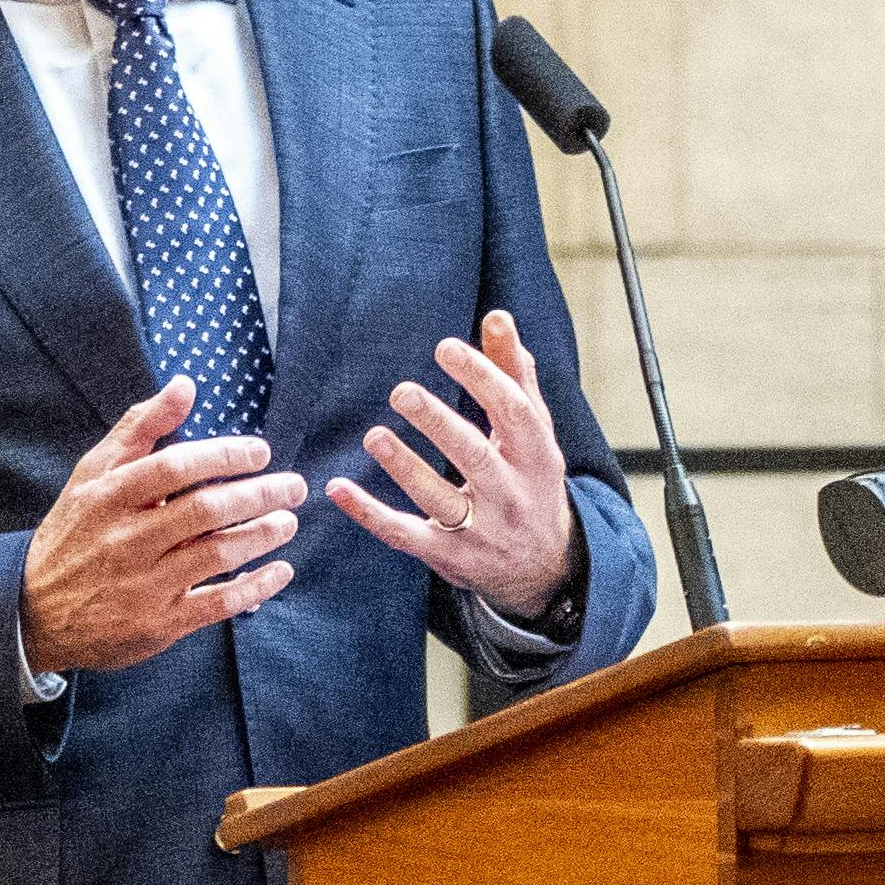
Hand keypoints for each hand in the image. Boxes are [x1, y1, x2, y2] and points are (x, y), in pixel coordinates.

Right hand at [21, 379, 302, 674]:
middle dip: (258, 495)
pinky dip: (256, 587)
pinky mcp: (158, 623)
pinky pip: (217, 603)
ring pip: (215, 555)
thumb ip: (140, 428)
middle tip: (294, 486)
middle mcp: (125, 539)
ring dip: (262, 536)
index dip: (223, 456)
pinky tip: (281, 571)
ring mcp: (143, 584)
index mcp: (109, 497)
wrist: (32, 611)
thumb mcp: (92, 475)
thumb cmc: (76, 532)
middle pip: (203, 511)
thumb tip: (186, 385)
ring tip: (288, 522)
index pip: (173, 467)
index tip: (260, 451)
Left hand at [323, 311, 576, 624]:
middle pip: (476, 456)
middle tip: (401, 392)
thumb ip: (514, 375)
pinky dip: (369, 514)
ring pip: (440, 499)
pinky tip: (338, 489)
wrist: (546, 568)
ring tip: (374, 436)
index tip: (445, 348)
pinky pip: (405, 534)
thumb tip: (497, 316)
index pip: (513, 411)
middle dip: (439, 423)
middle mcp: (512, 494)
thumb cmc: (532, 481)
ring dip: (405, 468)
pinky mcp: (449, 556)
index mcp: (537, 455)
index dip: (481, 378)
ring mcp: (481, 530)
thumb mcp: (534, 433)